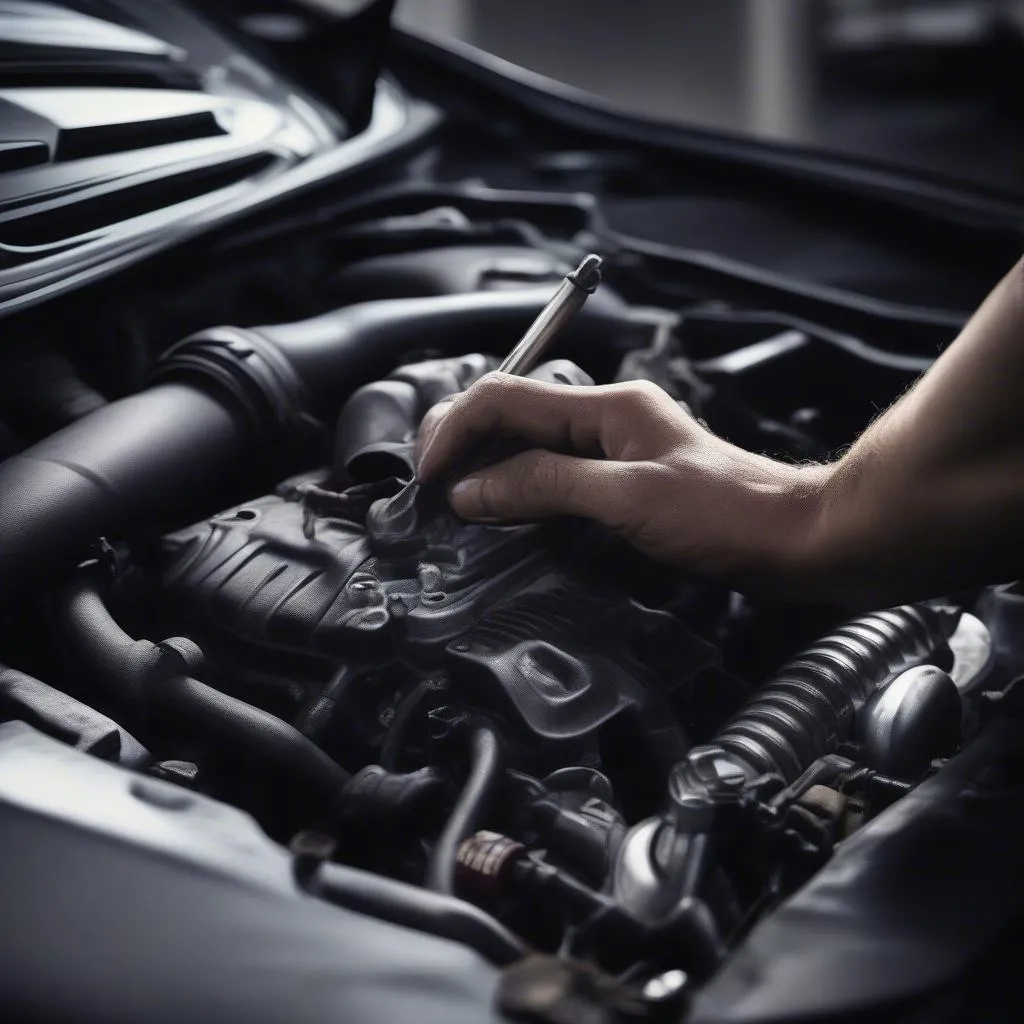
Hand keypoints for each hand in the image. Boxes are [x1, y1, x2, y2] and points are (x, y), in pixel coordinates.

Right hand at [415, 372, 828, 589]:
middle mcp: (605, 418)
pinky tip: (502, 513)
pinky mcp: (621, 482)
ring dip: (484, 468)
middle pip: (510, 414)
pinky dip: (516, 491)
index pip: (505, 399)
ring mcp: (613, 450)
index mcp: (606, 406)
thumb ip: (546, 486)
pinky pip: (551, 476)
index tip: (429, 478)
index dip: (456, 432)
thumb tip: (472, 490)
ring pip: (526, 445)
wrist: (794, 540)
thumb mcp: (629, 498)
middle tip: (428, 486)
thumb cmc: (729, 514)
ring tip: (451, 502)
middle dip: (461, 442)